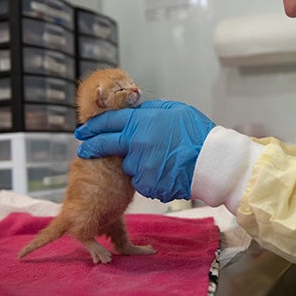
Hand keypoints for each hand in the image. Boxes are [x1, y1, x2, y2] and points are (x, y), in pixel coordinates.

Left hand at [74, 100, 215, 201]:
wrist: (213, 162)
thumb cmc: (197, 133)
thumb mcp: (173, 110)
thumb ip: (149, 111)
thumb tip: (134, 111)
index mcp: (141, 122)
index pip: (108, 123)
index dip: (92, 126)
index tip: (82, 130)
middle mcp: (136, 144)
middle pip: (106, 146)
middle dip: (92, 147)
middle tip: (84, 149)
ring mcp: (140, 166)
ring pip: (128, 166)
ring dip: (136, 163)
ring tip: (160, 160)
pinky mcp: (147, 185)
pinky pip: (142, 181)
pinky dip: (149, 177)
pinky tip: (165, 172)